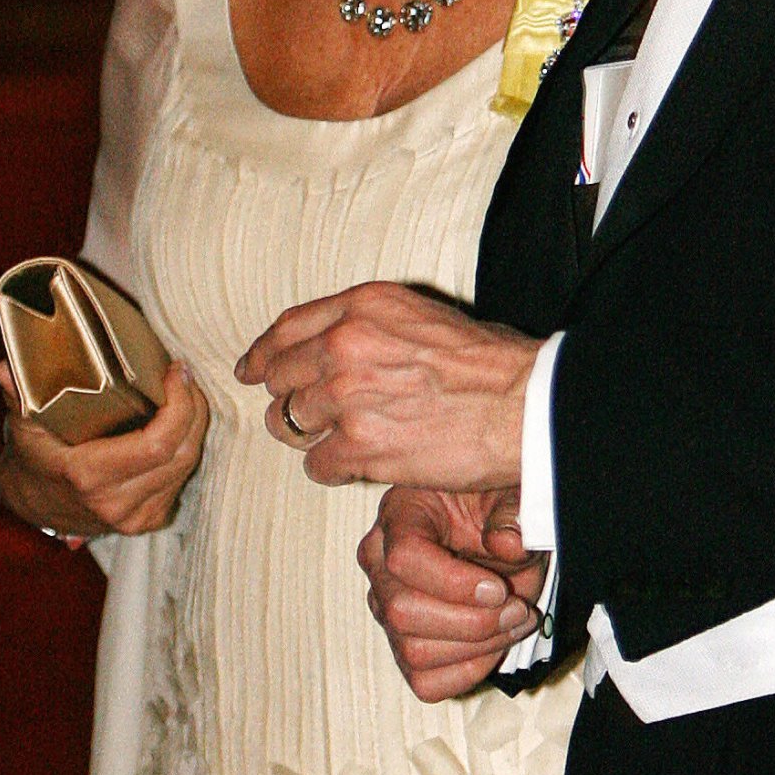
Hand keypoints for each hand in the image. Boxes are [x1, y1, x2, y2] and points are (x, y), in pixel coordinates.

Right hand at [0, 359, 208, 536]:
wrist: (33, 502)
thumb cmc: (33, 454)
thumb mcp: (24, 423)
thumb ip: (18, 394)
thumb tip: (4, 369)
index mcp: (90, 477)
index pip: (158, 445)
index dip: (179, 406)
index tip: (177, 370)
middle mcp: (116, 503)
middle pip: (181, 453)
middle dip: (193, 408)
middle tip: (185, 374)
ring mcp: (133, 518)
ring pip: (187, 466)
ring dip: (196, 426)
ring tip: (186, 391)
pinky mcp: (147, 521)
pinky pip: (181, 480)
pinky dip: (188, 448)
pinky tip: (182, 422)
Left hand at [235, 281, 540, 489]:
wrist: (521, 403)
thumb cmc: (485, 362)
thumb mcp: (419, 315)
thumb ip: (368, 326)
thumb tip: (329, 348)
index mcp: (361, 306)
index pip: (287, 328)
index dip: (263, 353)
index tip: (252, 369)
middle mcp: (345, 344)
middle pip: (279, 377)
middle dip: (288, 398)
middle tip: (304, 415)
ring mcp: (347, 396)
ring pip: (289, 423)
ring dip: (310, 435)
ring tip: (339, 440)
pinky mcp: (358, 446)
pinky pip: (316, 464)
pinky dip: (333, 468)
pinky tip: (359, 463)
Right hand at [358, 484, 546, 700]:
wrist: (499, 538)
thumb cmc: (496, 510)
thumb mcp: (511, 497)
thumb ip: (511, 514)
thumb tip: (506, 544)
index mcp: (401, 512)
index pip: (404, 556)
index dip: (453, 582)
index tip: (497, 589)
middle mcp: (380, 560)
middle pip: (402, 612)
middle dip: (471, 621)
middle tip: (516, 609)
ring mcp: (386, 607)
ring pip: (414, 652)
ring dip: (476, 648)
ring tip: (514, 623)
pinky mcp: (402, 646)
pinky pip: (425, 681)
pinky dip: (467, 672)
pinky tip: (495, 645)